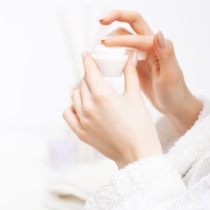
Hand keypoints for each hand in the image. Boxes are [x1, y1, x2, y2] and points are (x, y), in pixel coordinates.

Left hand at [63, 52, 161, 168]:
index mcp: (103, 95)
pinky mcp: (80, 132)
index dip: (88, 61)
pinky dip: (73, 107)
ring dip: (82, 91)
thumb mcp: (136, 97)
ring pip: (75, 96)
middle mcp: (89, 106)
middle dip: (90, 77)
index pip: (90, 71)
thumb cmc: (141, 127)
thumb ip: (130, 75)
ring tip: (93, 93)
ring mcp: (83, 120)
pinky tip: (83, 107)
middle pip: (83, 83)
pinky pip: (68, 113)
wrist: (138, 154)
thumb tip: (129, 57)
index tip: (86, 55)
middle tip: (97, 76)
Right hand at [99, 10, 201, 134]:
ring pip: (124, 34)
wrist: (174, 105)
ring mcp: (142, 51)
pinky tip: (103, 56)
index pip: (136, 36)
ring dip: (111, 34)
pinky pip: (121, 48)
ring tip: (99, 46)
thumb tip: (159, 33)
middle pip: (132, 21)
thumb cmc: (174, 92)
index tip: (105, 44)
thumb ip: (166, 53)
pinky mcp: (136, 59)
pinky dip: (111, 48)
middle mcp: (151, 44)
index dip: (120, 39)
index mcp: (159, 46)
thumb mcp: (171, 75)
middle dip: (116, 16)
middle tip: (100, 21)